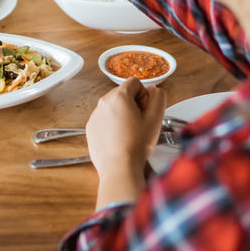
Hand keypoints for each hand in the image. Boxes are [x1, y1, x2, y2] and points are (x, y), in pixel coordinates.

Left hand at [86, 80, 166, 205]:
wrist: (119, 167)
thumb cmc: (136, 145)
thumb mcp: (155, 119)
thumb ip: (158, 98)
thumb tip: (154, 89)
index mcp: (119, 96)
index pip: (135, 83)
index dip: (144, 96)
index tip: (145, 111)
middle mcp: (103, 102)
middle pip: (123, 94)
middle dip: (133, 104)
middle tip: (139, 123)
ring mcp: (95, 115)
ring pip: (113, 107)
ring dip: (122, 115)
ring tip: (130, 133)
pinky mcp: (91, 128)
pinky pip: (104, 119)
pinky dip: (112, 125)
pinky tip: (120, 139)